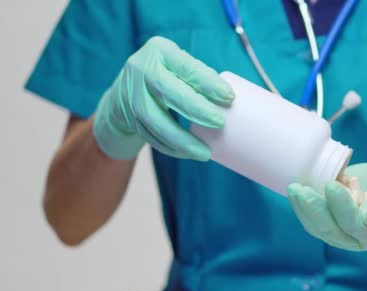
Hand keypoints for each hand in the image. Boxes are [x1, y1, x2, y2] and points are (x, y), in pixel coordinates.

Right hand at [93, 36, 233, 160]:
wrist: (123, 91)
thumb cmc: (165, 77)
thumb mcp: (178, 66)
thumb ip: (199, 77)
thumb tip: (232, 100)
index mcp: (160, 50)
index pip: (186, 66)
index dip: (207, 82)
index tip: (229, 97)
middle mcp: (141, 68)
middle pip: (168, 91)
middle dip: (196, 109)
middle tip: (219, 123)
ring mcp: (131, 94)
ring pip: (155, 120)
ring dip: (182, 139)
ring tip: (204, 152)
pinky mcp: (128, 117)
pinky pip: (151, 136)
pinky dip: (171, 148)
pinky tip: (188, 154)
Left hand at [288, 161, 366, 250]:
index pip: (355, 223)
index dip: (341, 206)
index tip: (331, 184)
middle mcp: (357, 240)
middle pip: (331, 230)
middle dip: (313, 210)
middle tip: (300, 189)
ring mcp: (341, 236)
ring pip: (318, 228)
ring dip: (303, 210)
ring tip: (294, 188)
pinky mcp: (330, 227)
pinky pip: (312, 222)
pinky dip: (302, 208)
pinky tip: (296, 193)